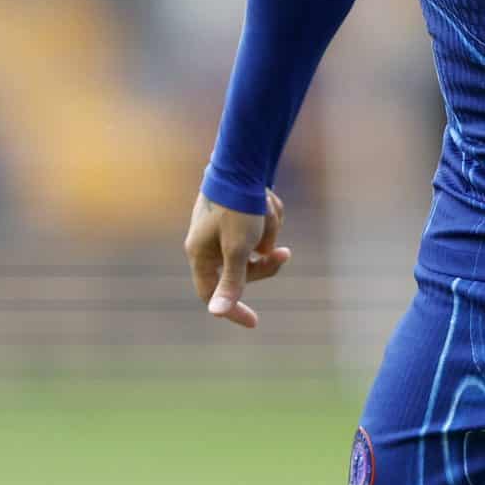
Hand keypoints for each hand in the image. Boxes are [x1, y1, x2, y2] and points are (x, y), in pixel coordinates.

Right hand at [183, 190, 290, 329]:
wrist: (242, 161)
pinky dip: (267, 220)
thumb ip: (231, 282)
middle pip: (241, 271)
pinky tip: (267, 202)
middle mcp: (207, 243)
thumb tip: (215, 313)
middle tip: (284, 253)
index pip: (211, 294)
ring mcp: (222, 228)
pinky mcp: (236, 215)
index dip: (232, 310)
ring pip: (254, 248)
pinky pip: (259, 229)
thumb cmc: (238, 207)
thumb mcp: (238, 249)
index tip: (254, 323)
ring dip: (267, 233)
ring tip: (267, 211)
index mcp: (200, 254)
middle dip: (265, 262)